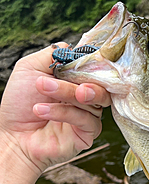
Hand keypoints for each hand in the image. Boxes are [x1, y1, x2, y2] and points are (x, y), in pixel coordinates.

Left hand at [0, 44, 110, 175]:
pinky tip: (42, 111)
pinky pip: (86, 120)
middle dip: (80, 79)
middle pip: (100, 84)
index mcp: (76, 81)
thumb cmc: (19, 105)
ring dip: (65, 93)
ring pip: (93, 100)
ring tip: (42, 91)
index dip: (91, 63)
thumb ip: (52, 54)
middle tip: (58, 79)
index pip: (95, 68)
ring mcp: (88, 116)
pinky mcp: (87, 134)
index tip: (79, 60)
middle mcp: (85, 98)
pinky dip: (63, 112)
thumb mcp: (30, 68)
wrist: (12, 136)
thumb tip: (72, 48)